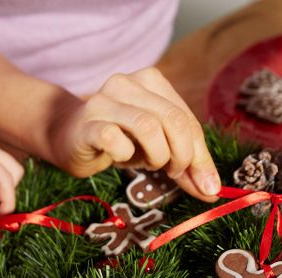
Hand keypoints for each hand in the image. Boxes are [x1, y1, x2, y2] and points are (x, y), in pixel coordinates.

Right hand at [51, 67, 220, 201]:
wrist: (69, 137)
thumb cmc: (119, 141)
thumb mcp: (158, 149)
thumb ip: (185, 166)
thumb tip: (213, 191)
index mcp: (152, 82)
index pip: (188, 121)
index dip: (202, 157)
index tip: (208, 186)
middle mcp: (129, 83)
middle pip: (175, 121)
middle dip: (183, 156)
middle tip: (174, 172)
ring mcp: (105, 100)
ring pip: (149, 128)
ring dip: (157, 156)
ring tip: (150, 164)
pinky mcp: (87, 122)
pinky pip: (115, 140)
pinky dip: (125, 156)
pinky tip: (120, 157)